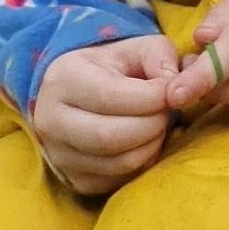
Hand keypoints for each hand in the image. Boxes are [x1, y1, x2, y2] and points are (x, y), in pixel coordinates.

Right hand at [28, 33, 180, 196]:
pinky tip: (145, 143)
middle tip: (168, 113)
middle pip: (111, 136)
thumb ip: (160, 56)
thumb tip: (176, 90)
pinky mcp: (75, 180)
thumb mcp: (134, 48)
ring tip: (159, 126)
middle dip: (153, 125)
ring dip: (152, 146)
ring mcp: (60, 156)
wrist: (78, 95)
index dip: (151, 97)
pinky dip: (142, 164)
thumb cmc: (110, 68)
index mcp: (63, 79)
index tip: (172, 92)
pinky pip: (120, 180)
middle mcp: (52, 121)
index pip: (109, 96)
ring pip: (120, 163)